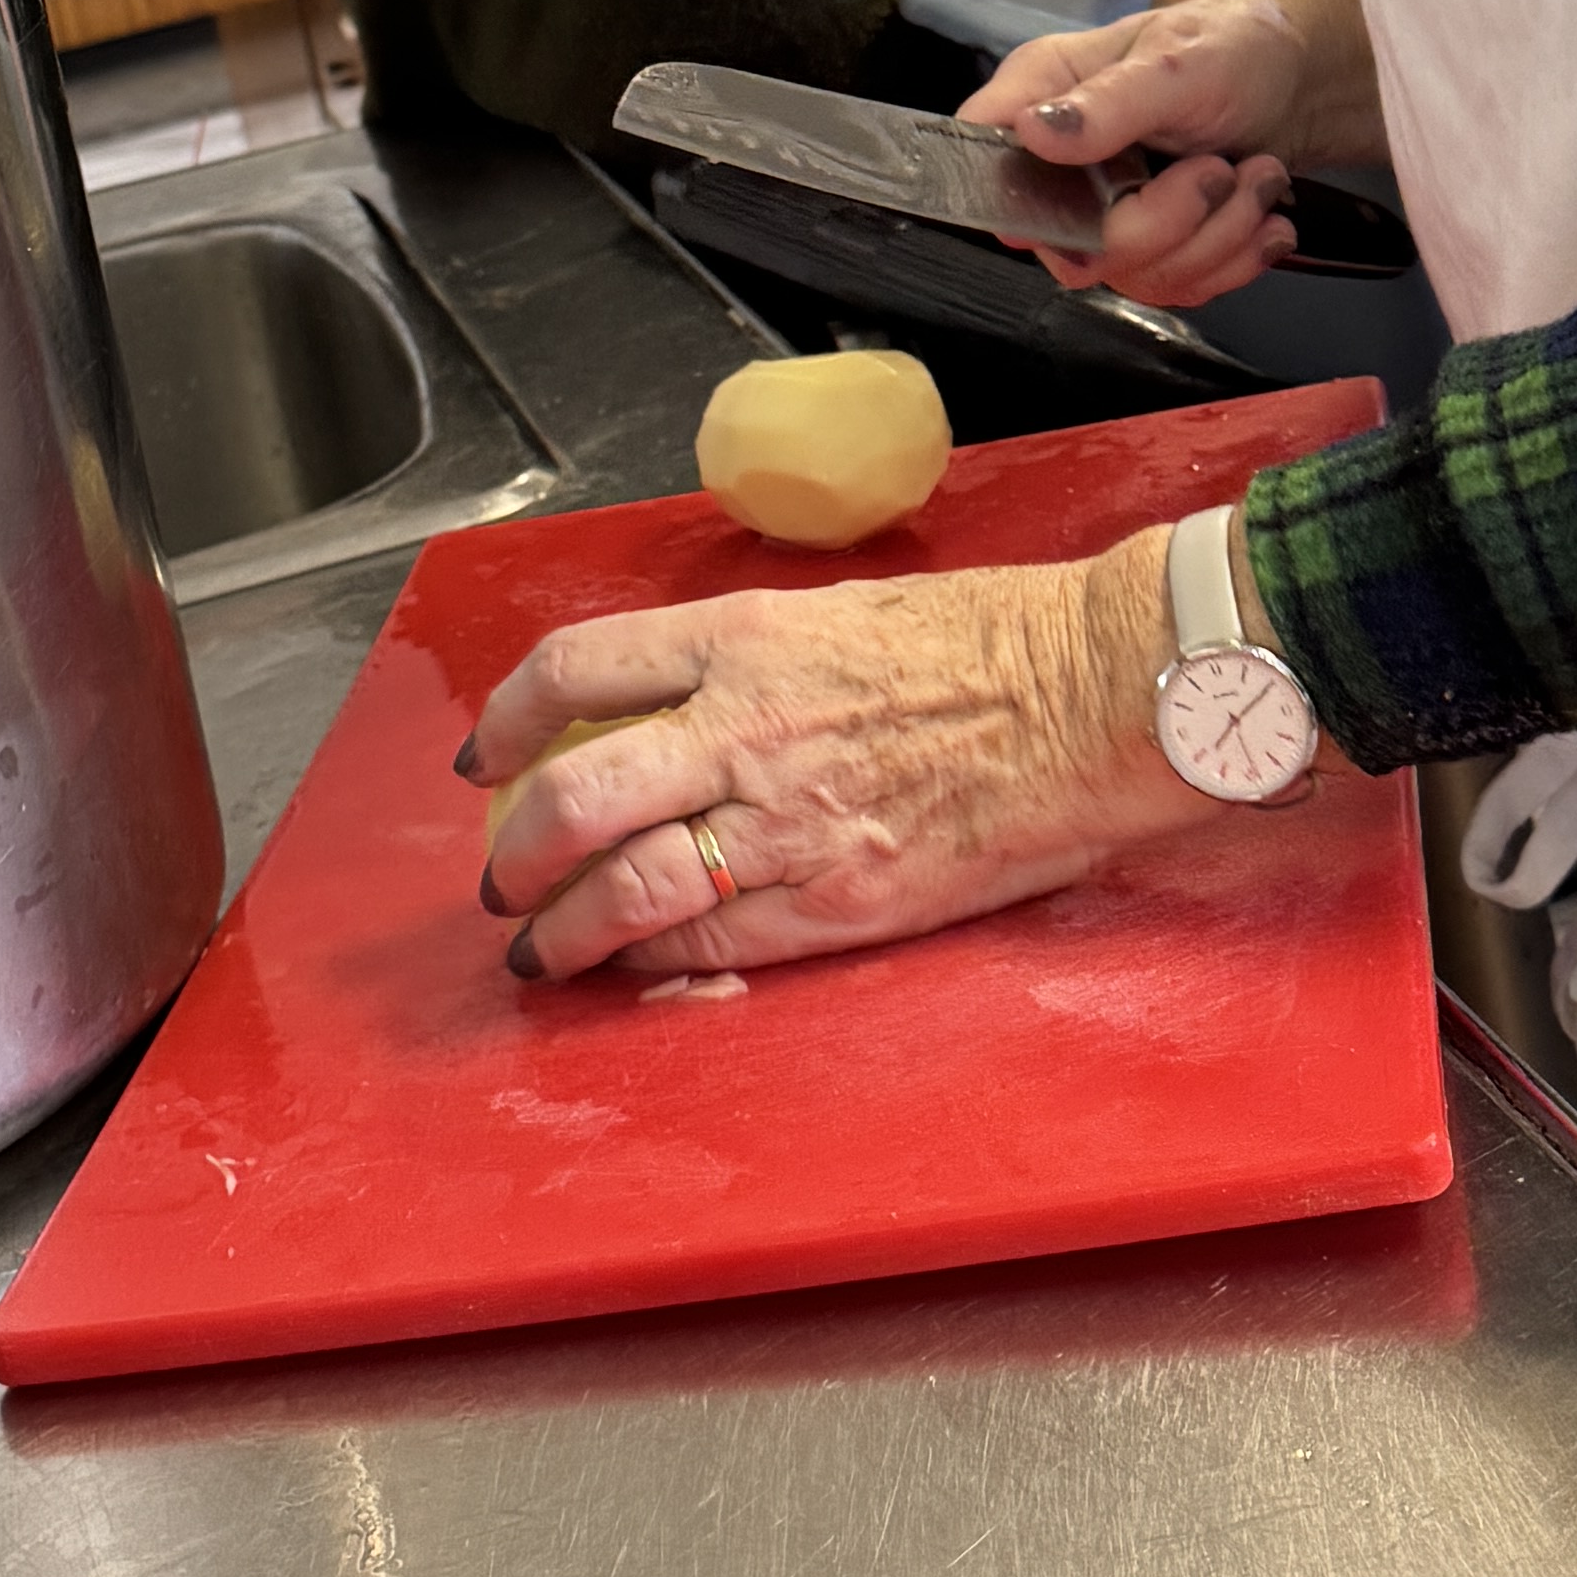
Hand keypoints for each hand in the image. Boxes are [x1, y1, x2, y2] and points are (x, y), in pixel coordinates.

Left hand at [460, 534, 1188, 984]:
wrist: (1090, 694)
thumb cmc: (984, 643)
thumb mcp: (834, 612)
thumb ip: (743, 659)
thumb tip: (667, 704)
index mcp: (742, 641)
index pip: (579, 670)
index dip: (509, 716)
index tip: (487, 752)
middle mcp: (744, 730)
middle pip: (576, 796)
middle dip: (517, 851)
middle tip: (501, 876)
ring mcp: (790, 823)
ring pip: (631, 887)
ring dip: (566, 928)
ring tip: (542, 947)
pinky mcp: (840, 900)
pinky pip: (718, 940)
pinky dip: (658, 959)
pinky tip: (637, 964)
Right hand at [958, 0, 1373, 313]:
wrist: (1300, 81)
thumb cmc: (1231, 46)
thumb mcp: (1177, 60)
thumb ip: (1109, 101)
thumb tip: (1033, 134)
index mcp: (1041, 97)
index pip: (980, 161)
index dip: (1019, 197)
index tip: (1094, 198)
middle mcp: (1059, 164)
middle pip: (1069, 246)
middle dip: (1167, 222)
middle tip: (1220, 170)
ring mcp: (1102, 216)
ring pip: (1132, 276)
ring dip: (1217, 237)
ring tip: (1258, 178)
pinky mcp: (1150, 252)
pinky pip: (1175, 291)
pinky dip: (1233, 261)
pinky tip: (1262, 219)